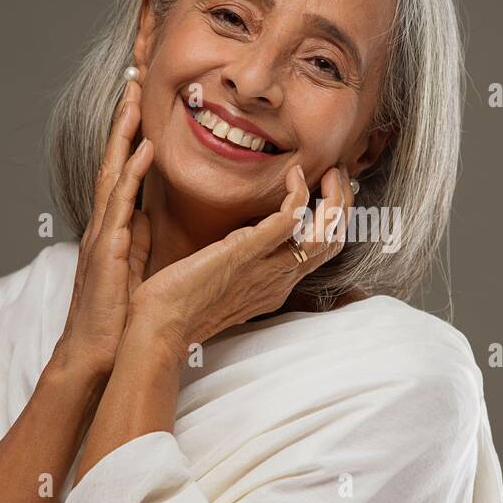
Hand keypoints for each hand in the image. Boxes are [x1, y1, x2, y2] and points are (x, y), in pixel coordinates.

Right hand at [54, 77, 154, 380]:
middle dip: (123, 117)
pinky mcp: (108, 248)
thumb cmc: (117, 315)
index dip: (129, 132)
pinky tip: (144, 147)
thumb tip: (148, 213)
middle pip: (112, 156)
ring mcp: (103, 231)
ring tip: (135, 95)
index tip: (141, 97)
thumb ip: (138, 236)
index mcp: (114, 224)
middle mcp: (105, 221)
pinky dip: (131, 172)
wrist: (99, 352)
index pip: (122, 167)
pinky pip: (121, 202)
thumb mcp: (133, 265)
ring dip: (123, 132)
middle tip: (134, 76)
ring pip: (112, 170)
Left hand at [127, 161, 355, 357]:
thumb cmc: (177, 308)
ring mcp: (267, 268)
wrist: (159, 328)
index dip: (333, 220)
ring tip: (330, 173)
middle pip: (333, 242)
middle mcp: (279, 279)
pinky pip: (290, 219)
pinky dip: (298, 193)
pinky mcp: (246, 252)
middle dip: (343, 203)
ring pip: (326, 234)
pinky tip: (292, 176)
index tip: (325, 190)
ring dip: (335, 197)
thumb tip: (237, 241)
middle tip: (337, 175)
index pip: (321, 253)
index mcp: (274, 286)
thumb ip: (237, 264)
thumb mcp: (219, 284)